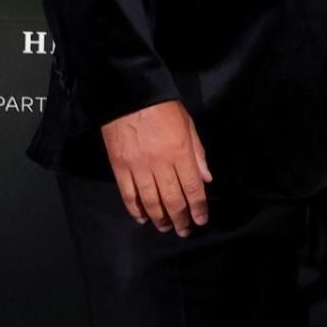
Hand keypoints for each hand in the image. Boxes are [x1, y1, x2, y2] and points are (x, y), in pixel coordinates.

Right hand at [99, 99, 212, 235]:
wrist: (130, 96)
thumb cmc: (163, 108)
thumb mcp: (188, 125)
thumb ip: (197, 153)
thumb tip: (206, 179)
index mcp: (181, 153)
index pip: (193, 187)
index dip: (198, 207)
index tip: (201, 220)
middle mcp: (161, 164)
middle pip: (173, 199)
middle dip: (181, 218)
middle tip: (184, 231)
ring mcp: (138, 168)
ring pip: (151, 201)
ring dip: (160, 219)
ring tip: (166, 228)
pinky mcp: (120, 168)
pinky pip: (128, 195)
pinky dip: (135, 210)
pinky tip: (143, 218)